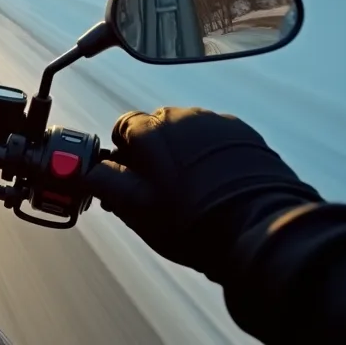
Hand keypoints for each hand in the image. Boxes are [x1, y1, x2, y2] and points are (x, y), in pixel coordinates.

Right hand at [83, 107, 320, 282]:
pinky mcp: (246, 134)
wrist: (258, 229)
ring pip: (188, 133)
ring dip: (184, 154)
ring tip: (194, 191)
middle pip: (157, 128)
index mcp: (149, 129)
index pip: (122, 126)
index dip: (122, 154)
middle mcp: (182, 116)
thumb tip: (87, 170)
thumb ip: (103, 181)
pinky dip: (212, 157)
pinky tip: (217, 185)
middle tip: (161, 191)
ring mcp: (217, 123)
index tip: (129, 177)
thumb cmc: (191, 221)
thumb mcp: (134, 207)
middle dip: (154, 154)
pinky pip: (218, 140)